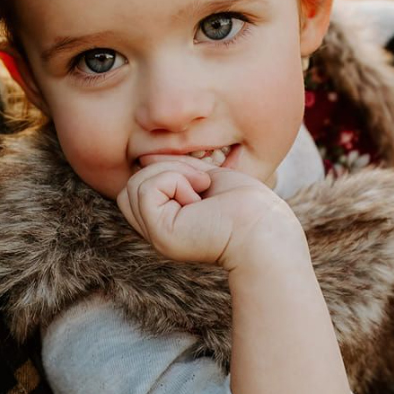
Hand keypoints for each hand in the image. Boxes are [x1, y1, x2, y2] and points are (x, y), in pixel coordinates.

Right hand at [117, 158, 299, 269]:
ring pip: (134, 185)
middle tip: (201, 183)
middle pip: (129, 186)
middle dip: (164, 170)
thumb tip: (143, 158)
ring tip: (201, 189)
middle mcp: (157, 232)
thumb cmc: (244, 204)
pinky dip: (175, 180)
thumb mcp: (202, 177)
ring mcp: (157, 235)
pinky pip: (146, 189)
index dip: (161, 171)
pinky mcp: (161, 234)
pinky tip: (199, 197)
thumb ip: (172, 170)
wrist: (264, 228)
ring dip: (172, 173)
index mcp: (166, 221)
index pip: (137, 187)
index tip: (199, 178)